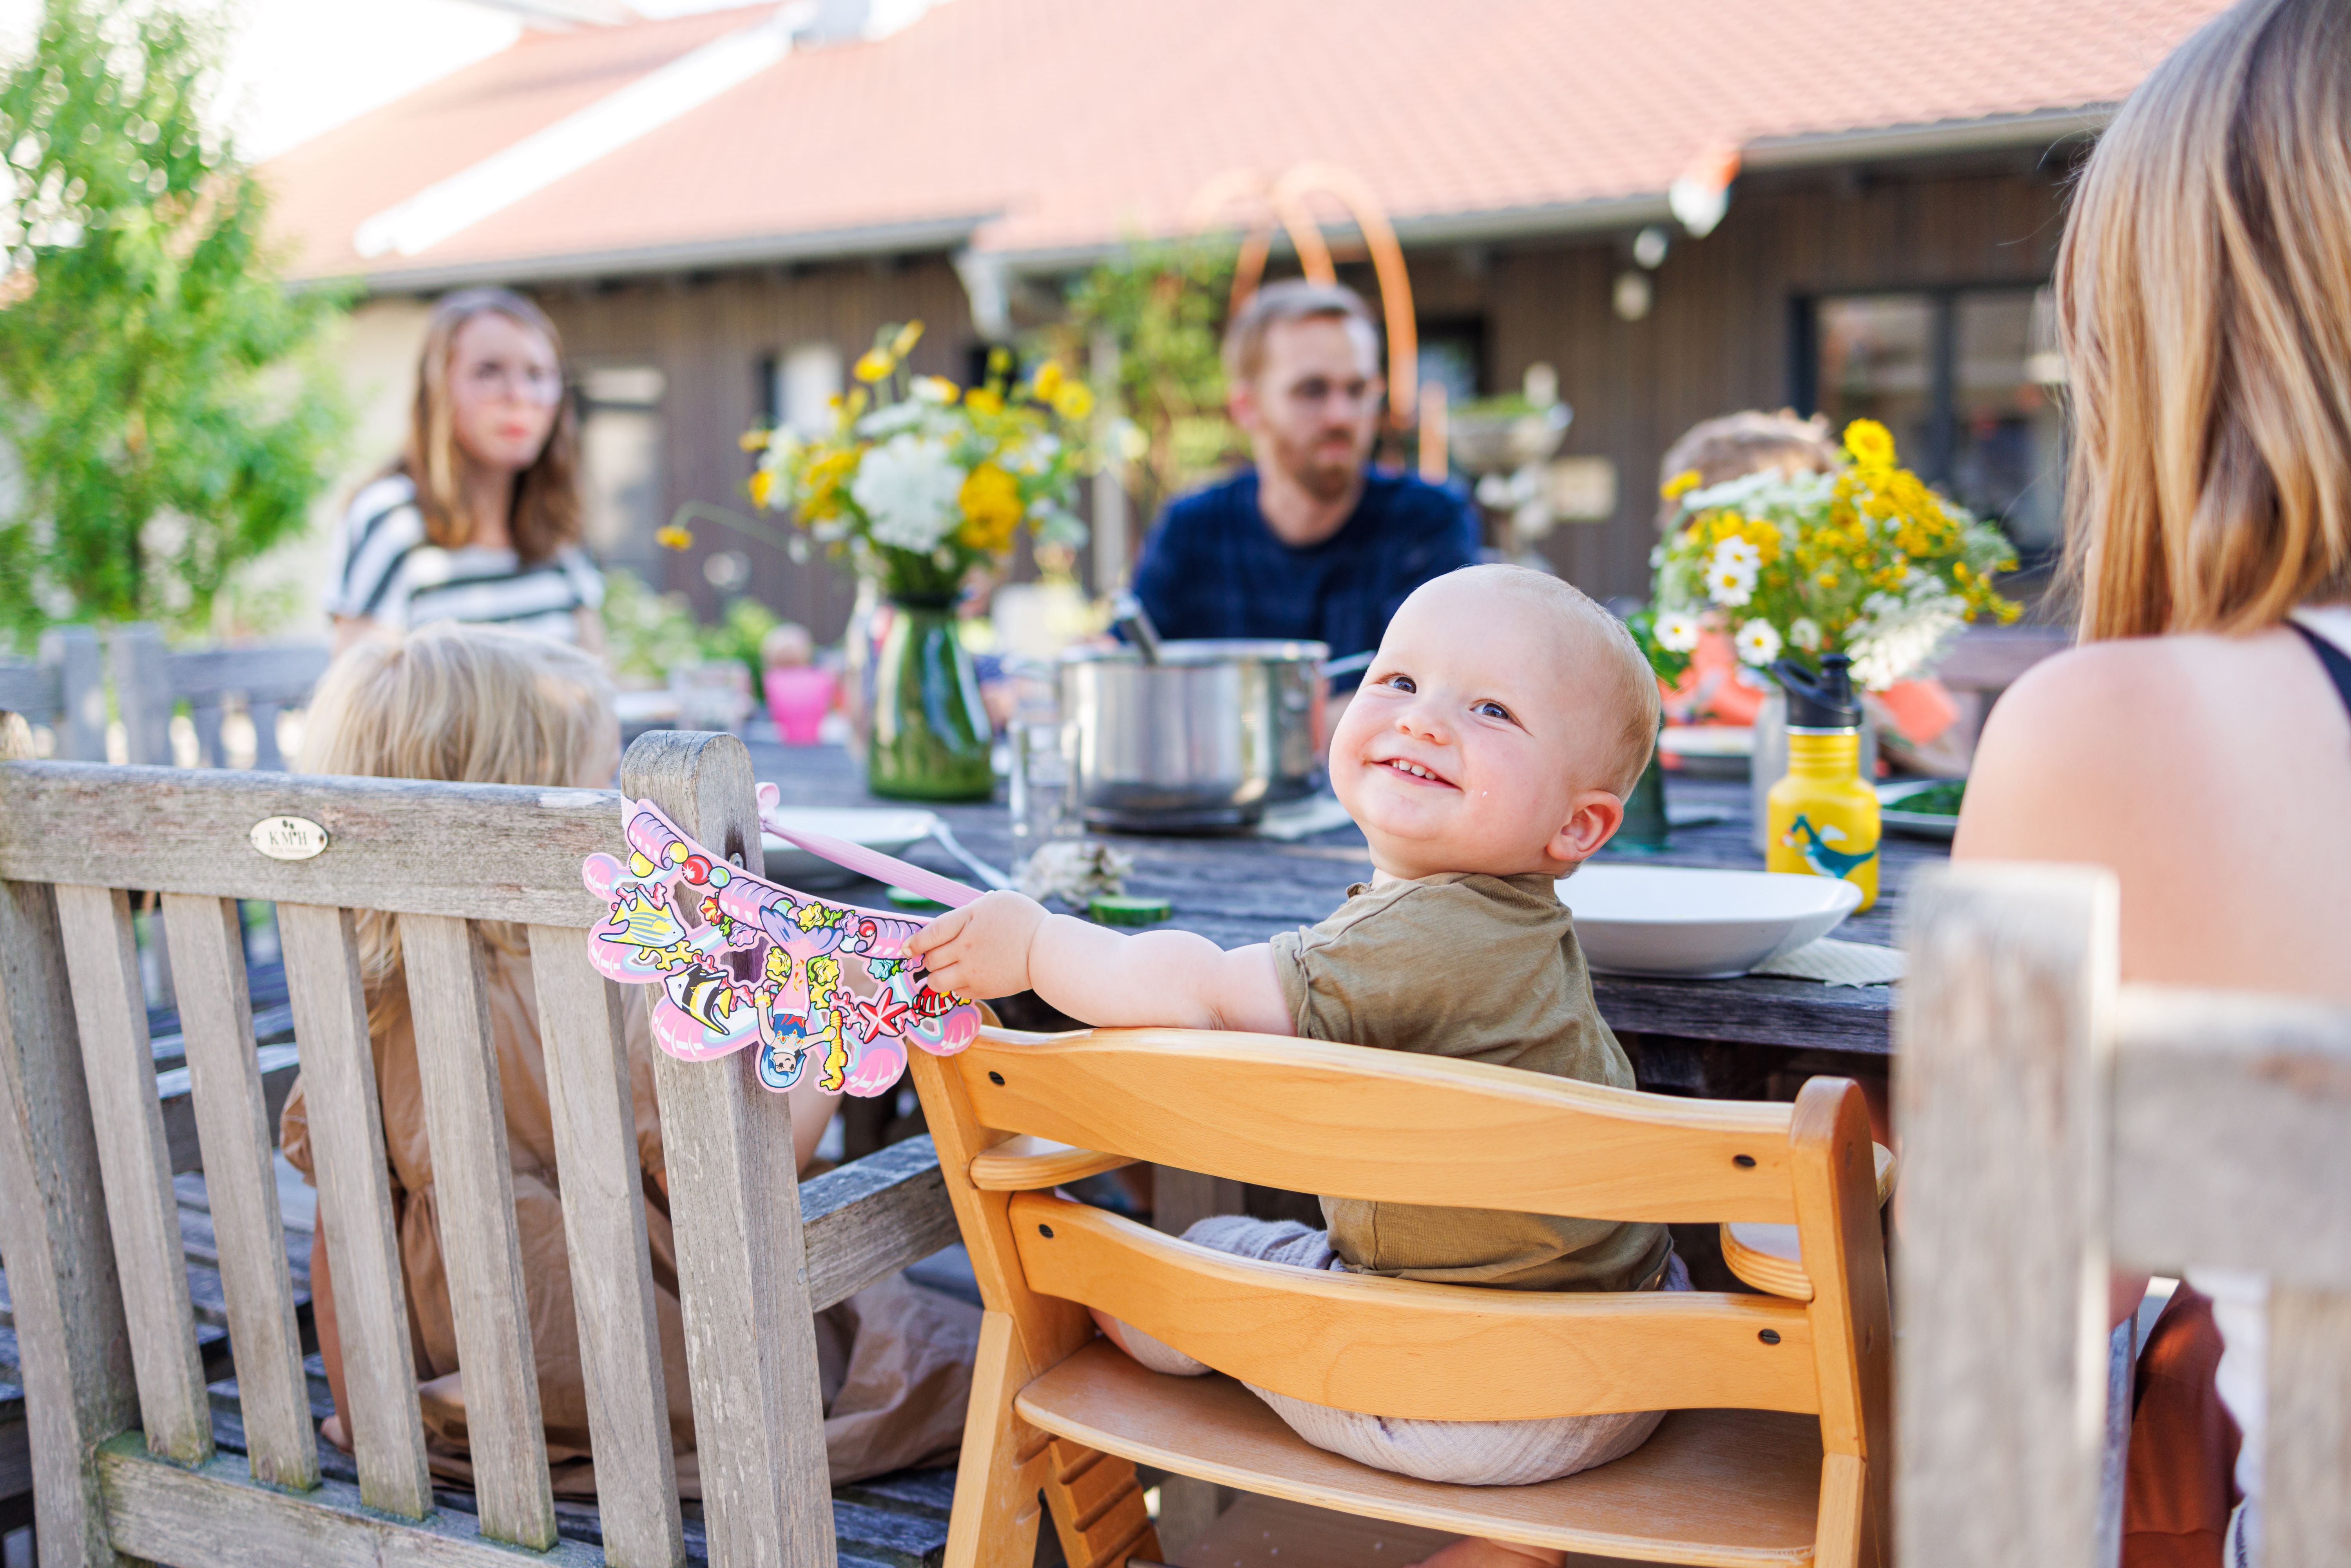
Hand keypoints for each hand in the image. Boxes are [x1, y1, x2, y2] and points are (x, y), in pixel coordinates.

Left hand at [908, 889, 1050, 1000]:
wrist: (1049, 950)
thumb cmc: (1025, 920)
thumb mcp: (996, 901)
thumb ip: (969, 910)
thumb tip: (948, 923)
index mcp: (968, 919)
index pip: (930, 933)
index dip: (914, 942)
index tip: (906, 949)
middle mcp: (965, 946)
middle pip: (930, 958)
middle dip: (928, 959)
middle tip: (933, 958)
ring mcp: (972, 970)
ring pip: (936, 981)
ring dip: (936, 977)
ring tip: (944, 972)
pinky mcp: (982, 989)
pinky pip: (956, 992)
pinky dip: (956, 987)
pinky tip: (967, 978)